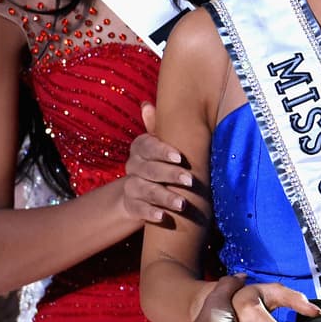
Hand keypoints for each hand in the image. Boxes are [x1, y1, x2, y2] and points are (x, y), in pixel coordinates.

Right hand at [121, 102, 192, 224]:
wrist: (140, 191)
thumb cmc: (160, 160)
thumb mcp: (162, 143)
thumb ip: (159, 126)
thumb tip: (146, 104)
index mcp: (140, 147)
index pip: (146, 146)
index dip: (162, 151)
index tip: (180, 157)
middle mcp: (132, 166)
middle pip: (148, 169)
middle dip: (170, 175)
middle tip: (190, 180)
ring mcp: (130, 186)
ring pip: (145, 190)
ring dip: (164, 197)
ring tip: (183, 204)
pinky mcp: (131, 205)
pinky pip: (138, 209)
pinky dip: (151, 213)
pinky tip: (164, 217)